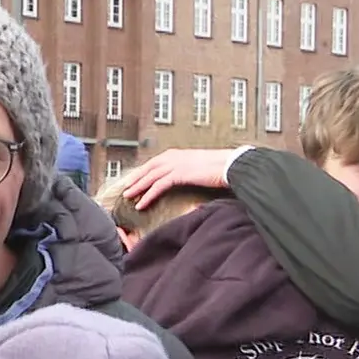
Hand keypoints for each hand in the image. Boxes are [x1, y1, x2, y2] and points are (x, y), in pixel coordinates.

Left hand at [120, 149, 239, 210]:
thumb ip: (189, 170)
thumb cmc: (221, 167)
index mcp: (179, 154)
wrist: (233, 165)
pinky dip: (148, 195)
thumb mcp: (200, 167)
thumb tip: (185, 178)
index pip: (155, 162)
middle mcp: (175, 156)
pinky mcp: (179, 174)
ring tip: (128, 197)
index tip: (135, 179)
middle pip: (148, 168)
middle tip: (126, 188)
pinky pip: (158, 186)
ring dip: (137, 187)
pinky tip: (141, 204)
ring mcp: (176, 164)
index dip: (143, 171)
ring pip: (150, 177)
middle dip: (136, 179)